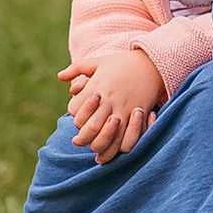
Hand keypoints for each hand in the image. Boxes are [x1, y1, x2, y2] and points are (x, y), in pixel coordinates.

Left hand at [60, 48, 167, 164]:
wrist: (152, 62)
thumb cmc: (122, 63)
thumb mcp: (98, 62)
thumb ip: (77, 68)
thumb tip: (60, 76)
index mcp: (96, 87)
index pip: (76, 111)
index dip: (75, 118)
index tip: (78, 120)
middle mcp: (109, 99)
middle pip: (90, 127)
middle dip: (83, 138)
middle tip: (79, 141)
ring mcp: (124, 108)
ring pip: (108, 136)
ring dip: (100, 146)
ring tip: (95, 149)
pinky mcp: (138, 115)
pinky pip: (127, 137)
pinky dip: (119, 148)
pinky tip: (113, 151)